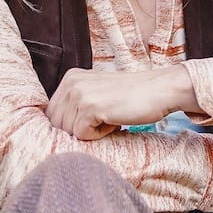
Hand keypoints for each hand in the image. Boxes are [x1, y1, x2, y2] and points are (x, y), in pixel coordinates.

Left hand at [45, 65, 197, 138]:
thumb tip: (58, 132)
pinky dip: (100, 135)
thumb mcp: (98, 94)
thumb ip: (77, 105)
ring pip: (69, 132)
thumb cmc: (133, 97)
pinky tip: (114, 120)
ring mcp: (79, 93)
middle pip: (57, 124)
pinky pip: (82, 135)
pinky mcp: (89, 106)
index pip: (53, 113)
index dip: (70, 126)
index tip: (94, 120)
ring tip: (110, 118)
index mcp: (70, 77)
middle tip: (104, 120)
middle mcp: (70, 82)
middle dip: (79, 130)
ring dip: (91, 132)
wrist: (160, 90)